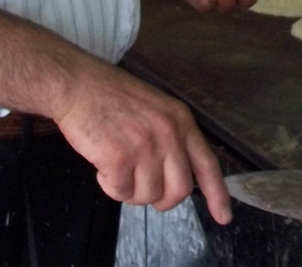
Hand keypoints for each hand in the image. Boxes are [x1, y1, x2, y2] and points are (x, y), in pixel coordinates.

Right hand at [51, 56, 232, 223]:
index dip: (217, 194)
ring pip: (147, 196)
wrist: (77, 84)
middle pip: (179, 190)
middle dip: (160, 199)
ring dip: (129, 190)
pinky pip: (119, 192)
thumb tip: (176, 179)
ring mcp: (144, 146)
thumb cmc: (110, 96)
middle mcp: (168, 133)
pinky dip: (108, 185)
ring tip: (115, 165)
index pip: (207, 164)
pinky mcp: (119, 158)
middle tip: (141, 188)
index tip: (223, 217)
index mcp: (180, 120)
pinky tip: (101, 163)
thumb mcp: (154, 109)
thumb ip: (171, 139)